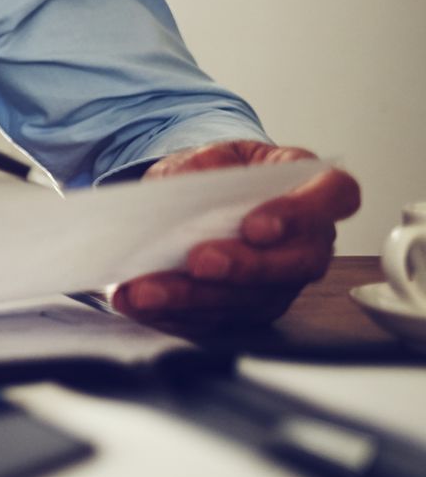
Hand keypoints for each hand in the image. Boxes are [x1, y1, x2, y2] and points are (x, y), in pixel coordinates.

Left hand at [112, 141, 359, 332]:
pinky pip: (220, 320)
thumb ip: (209, 164)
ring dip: (196, 298)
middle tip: (198, 262)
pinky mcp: (251, 309)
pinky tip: (141, 304)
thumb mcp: (211, 155)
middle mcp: (309, 240)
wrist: (195, 199)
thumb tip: (196, 182)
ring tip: (147, 291)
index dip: (301, 213)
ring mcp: (284, 280)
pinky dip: (176, 314)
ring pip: (252, 299)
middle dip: (244, 267)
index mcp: (312, 187)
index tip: (256, 225)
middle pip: (297, 263)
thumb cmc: (216, 174)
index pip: (334, 197)